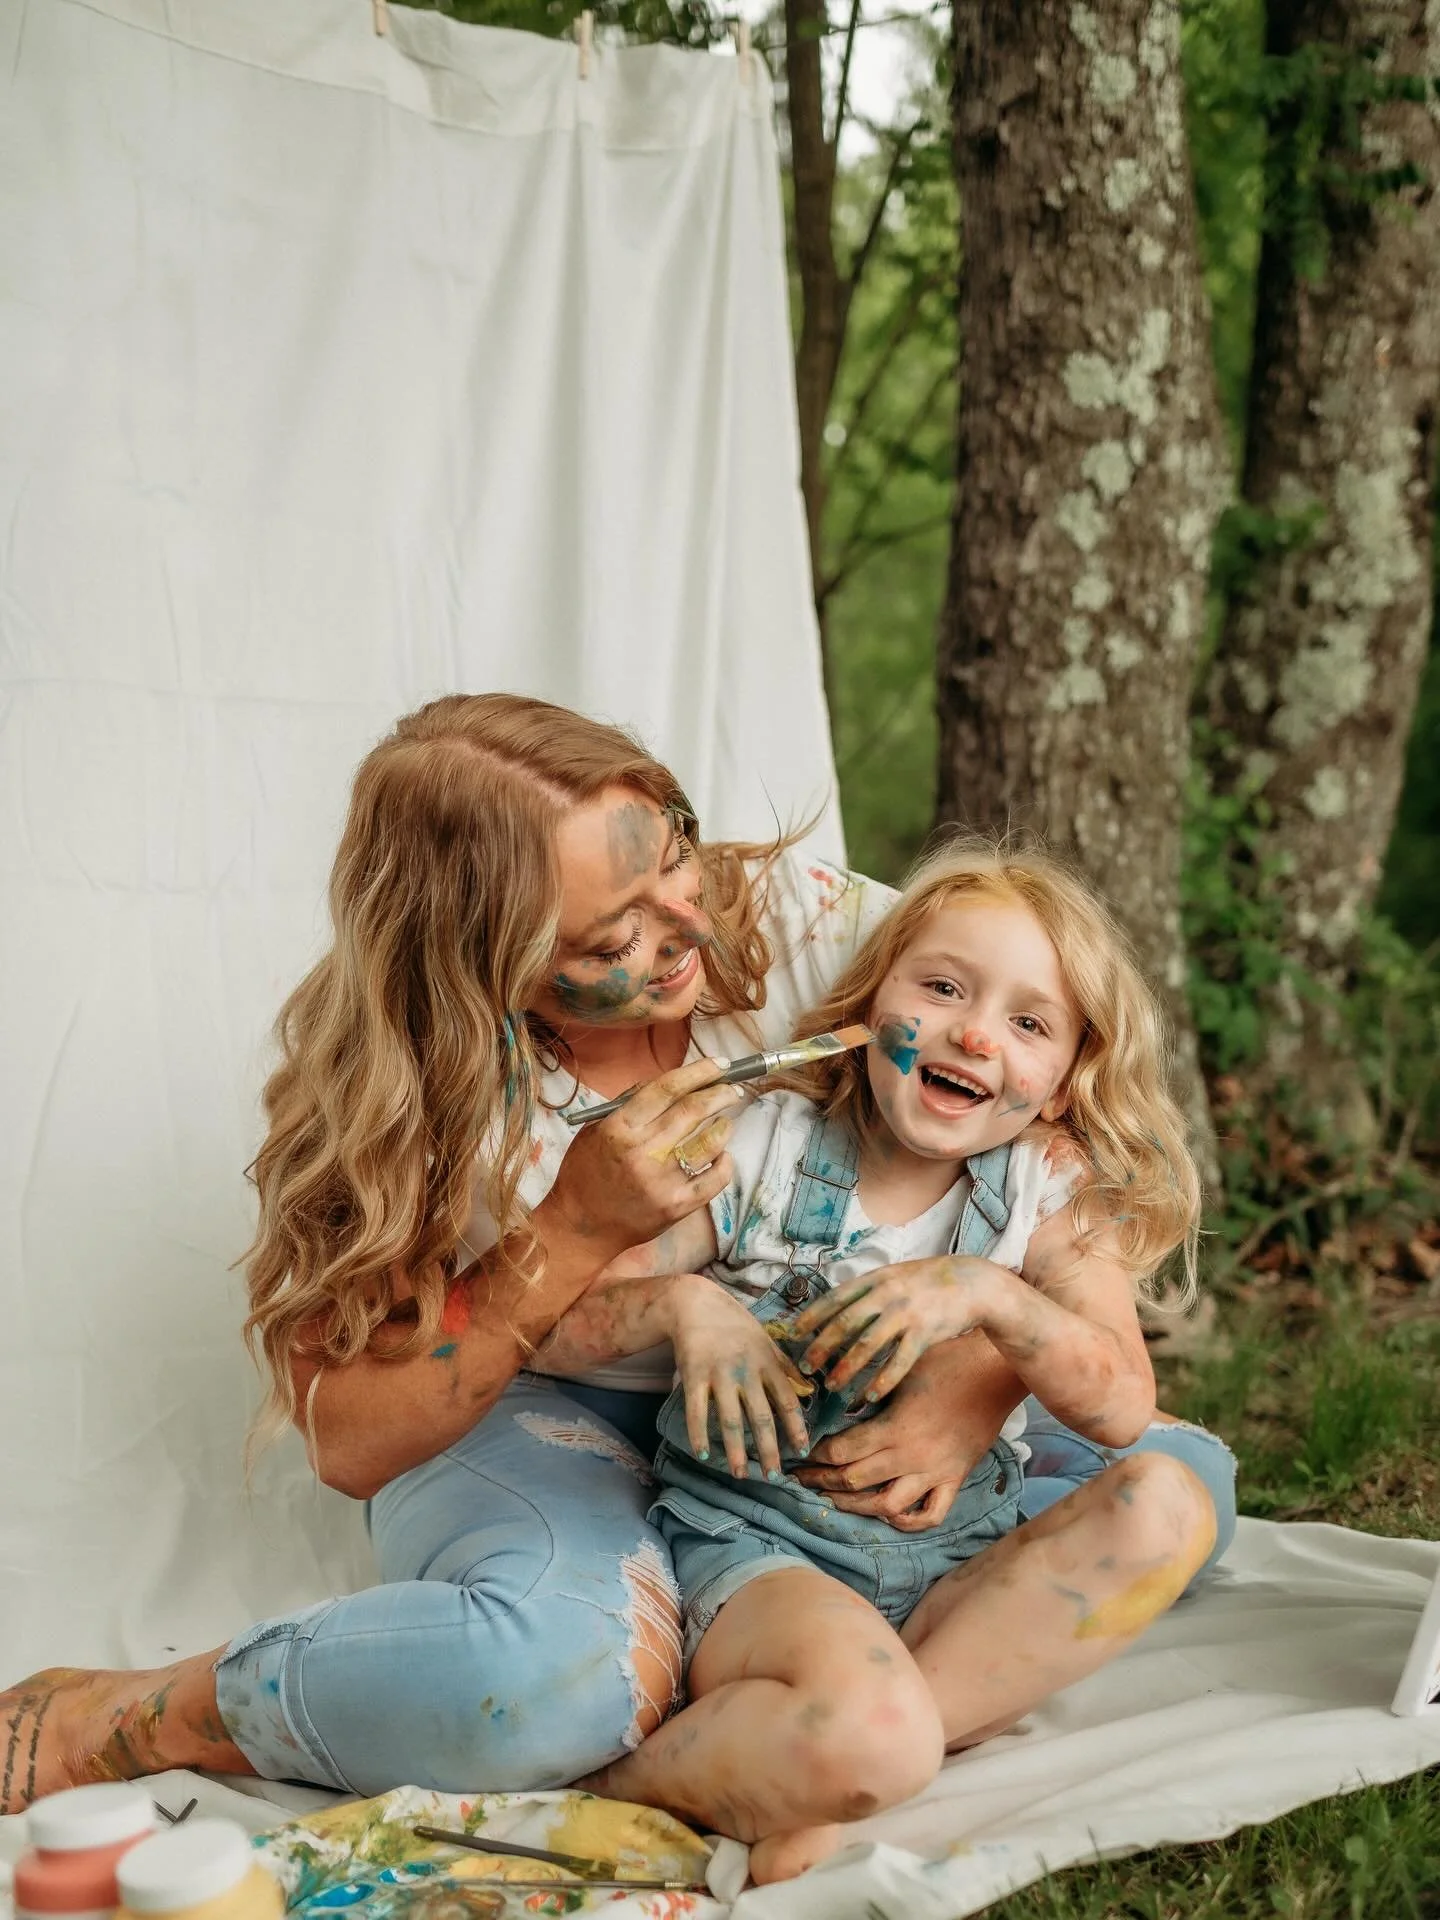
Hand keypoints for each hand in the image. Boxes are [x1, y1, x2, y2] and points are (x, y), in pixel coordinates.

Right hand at [545, 1059, 743, 1260]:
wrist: (581, 1228)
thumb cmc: (586, 1175)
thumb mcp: (594, 1130)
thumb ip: (628, 1104)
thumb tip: (671, 1082)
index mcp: (619, 1128)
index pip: (667, 1088)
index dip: (699, 1071)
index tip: (720, 1064)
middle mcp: (642, 1152)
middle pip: (693, 1110)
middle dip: (721, 1093)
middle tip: (732, 1089)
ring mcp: (661, 1181)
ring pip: (709, 1142)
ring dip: (724, 1127)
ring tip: (725, 1123)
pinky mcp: (676, 1207)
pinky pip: (715, 1179)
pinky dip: (725, 1162)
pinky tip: (721, 1155)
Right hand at [664, 1276, 810, 1479]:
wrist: (696, 1303)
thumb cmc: (735, 1325)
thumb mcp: (767, 1341)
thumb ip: (786, 1366)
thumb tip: (810, 1390)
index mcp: (768, 1363)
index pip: (787, 1400)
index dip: (797, 1427)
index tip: (804, 1450)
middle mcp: (747, 1371)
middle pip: (761, 1417)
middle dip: (769, 1449)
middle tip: (774, 1476)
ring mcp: (719, 1374)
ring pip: (730, 1419)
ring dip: (736, 1450)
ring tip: (740, 1474)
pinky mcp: (694, 1375)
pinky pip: (696, 1411)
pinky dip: (699, 1435)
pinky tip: (704, 1455)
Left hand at [790, 1256, 1002, 1402]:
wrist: (972, 1283)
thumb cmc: (927, 1282)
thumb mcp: (894, 1275)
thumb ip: (868, 1289)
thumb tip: (835, 1306)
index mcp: (876, 1278)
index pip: (835, 1297)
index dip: (812, 1316)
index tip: (793, 1333)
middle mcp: (887, 1294)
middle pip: (845, 1323)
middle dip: (822, 1346)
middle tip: (806, 1366)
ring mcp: (906, 1313)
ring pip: (868, 1344)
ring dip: (847, 1367)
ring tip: (832, 1386)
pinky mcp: (925, 1333)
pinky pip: (899, 1361)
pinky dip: (882, 1380)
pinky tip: (869, 1395)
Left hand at [793, 1337, 1023, 1531]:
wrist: (994, 1372)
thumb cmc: (946, 1360)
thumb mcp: (898, 1370)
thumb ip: (868, 1390)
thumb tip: (835, 1402)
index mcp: (894, 1427)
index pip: (842, 1452)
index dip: (815, 1456)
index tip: (799, 1454)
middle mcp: (911, 1456)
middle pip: (855, 1480)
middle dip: (822, 1481)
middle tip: (801, 1479)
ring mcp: (934, 1472)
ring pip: (887, 1506)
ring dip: (855, 1506)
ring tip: (833, 1500)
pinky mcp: (954, 1479)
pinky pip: (930, 1515)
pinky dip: (907, 1521)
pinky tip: (889, 1515)